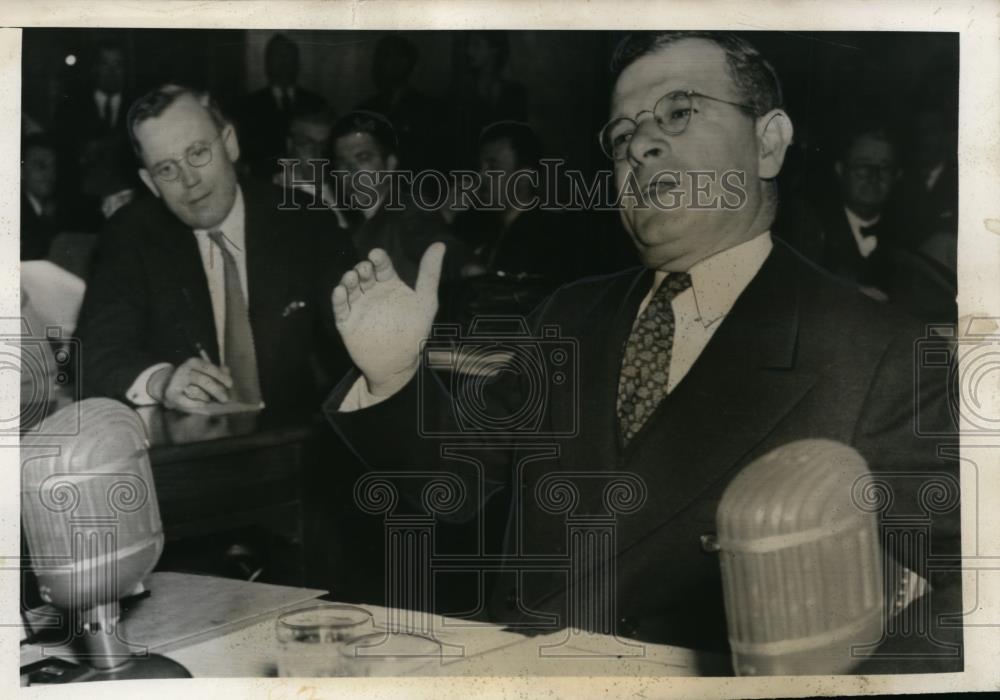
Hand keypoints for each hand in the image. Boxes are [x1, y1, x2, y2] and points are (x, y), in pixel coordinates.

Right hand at [152, 358, 232, 411]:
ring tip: (209, 399)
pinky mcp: (172, 395)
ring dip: (206, 397)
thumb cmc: (192, 380)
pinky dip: (198, 405)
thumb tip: (227, 370)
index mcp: (194, 362)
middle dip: (217, 390)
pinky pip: (189, 402)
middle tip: (225, 399)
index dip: (221, 377)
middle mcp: (184, 370)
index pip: (210, 368)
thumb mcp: (204, 372)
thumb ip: (218, 371)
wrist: (168, 386)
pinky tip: (203, 405)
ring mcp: (177, 383)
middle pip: (204, 381)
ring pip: (197, 392)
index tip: (230, 385)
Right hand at [332, 244, 444, 396]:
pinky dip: (338, 299)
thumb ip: (430, 274)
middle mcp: (372, 293)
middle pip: (364, 275)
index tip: (376, 254)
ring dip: (349, 280)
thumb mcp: (426, 301)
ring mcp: (359, 307)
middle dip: (362, 269)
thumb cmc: (415, 332)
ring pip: (350, 288)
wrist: (399, 364)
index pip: (382, 266)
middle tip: (364, 269)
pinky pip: (340, 308)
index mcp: (390, 285)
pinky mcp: (346, 322)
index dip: (378, 259)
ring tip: (351, 277)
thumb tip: (440, 244)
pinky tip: (340, 291)